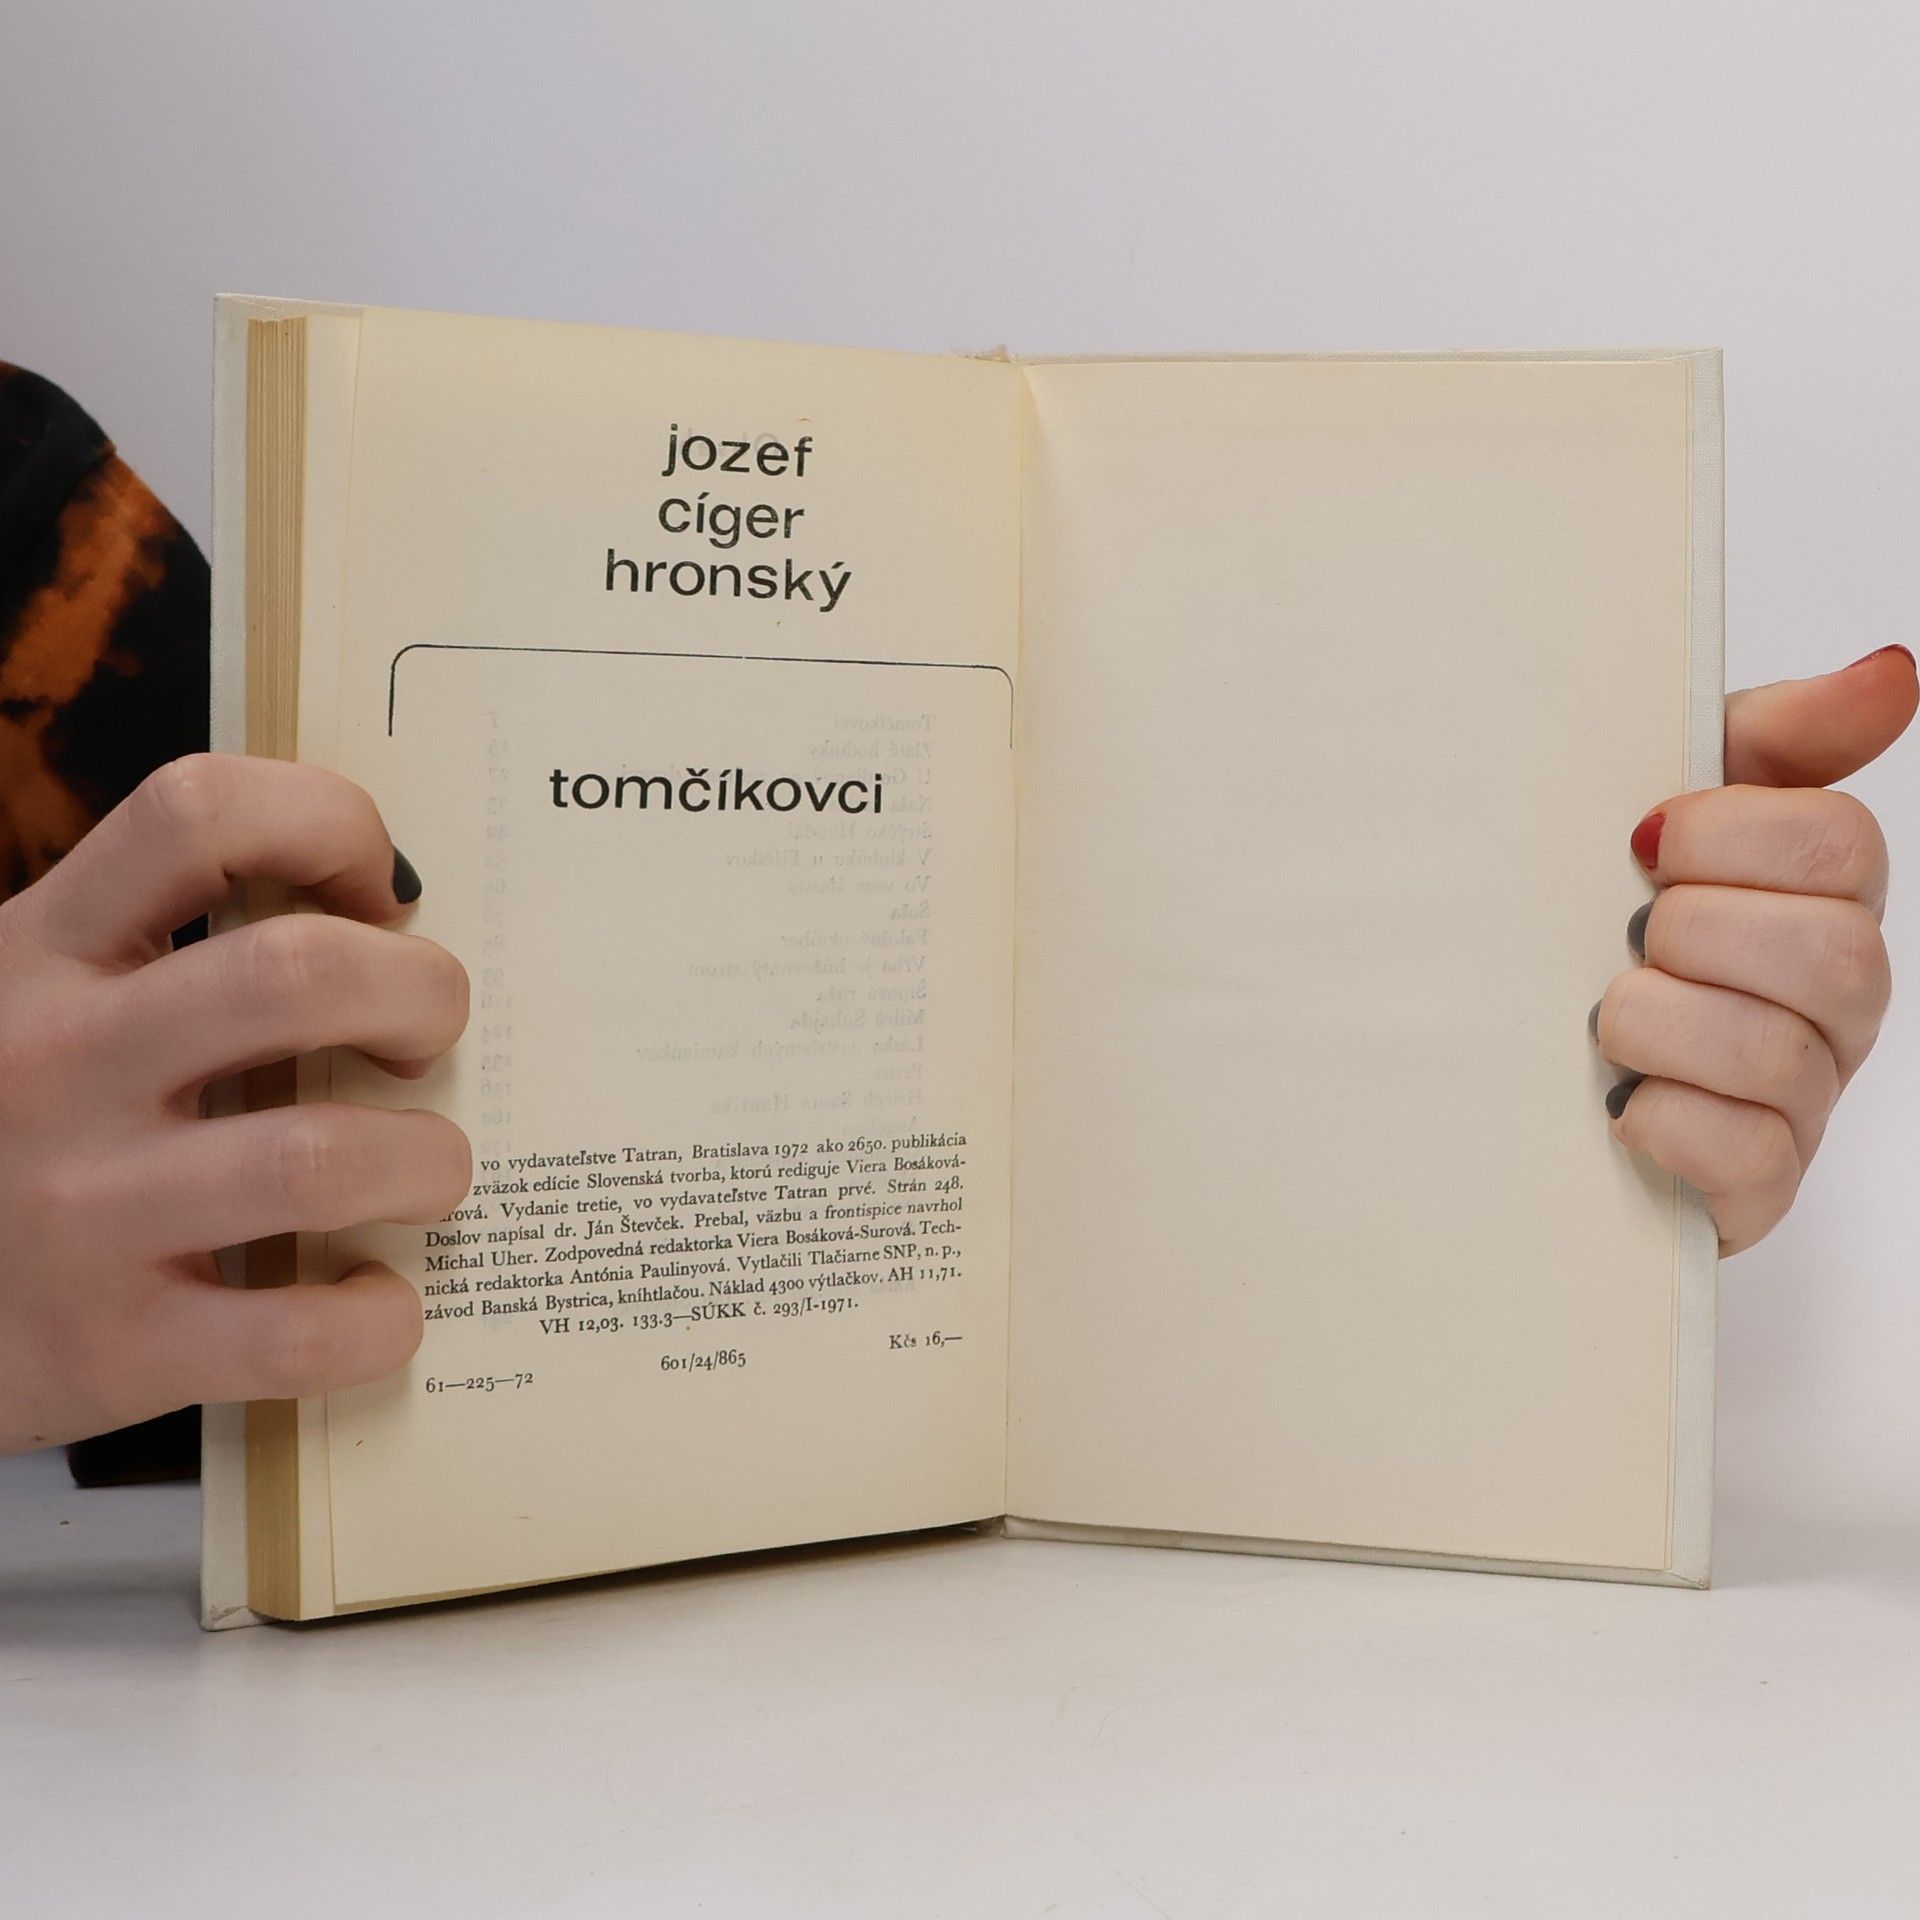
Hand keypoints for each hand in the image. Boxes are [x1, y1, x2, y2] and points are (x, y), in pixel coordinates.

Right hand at [0, 754, 470, 1451]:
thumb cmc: (1, 1133)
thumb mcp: (34, 1005)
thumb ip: (166, 958)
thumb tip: (384, 929)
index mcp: (43, 955)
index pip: (199, 813)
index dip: (329, 824)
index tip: (384, 891)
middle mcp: (59, 1064)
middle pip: (296, 974)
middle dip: (420, 994)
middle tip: (424, 1040)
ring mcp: (83, 1211)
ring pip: (320, 1159)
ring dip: (424, 1161)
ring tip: (422, 1172)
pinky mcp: (111, 1348)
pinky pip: (296, 1334)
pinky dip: (375, 1320)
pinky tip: (375, 1299)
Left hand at [1595, 646, 1917, 1251]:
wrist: (1525, 1067)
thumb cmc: (1604, 924)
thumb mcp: (1670, 811)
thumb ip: (1771, 737)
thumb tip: (1891, 669)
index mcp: (1822, 899)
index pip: (1842, 844)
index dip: (1732, 835)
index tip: (1644, 840)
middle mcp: (1834, 1001)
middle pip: (1831, 954)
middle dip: (1696, 934)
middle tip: (1627, 936)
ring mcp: (1803, 1098)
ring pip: (1773, 1053)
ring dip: (1658, 1024)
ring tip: (1606, 1019)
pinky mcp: (1753, 1185)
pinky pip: (1744, 1155)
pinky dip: (1665, 1121)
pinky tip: (1617, 1102)